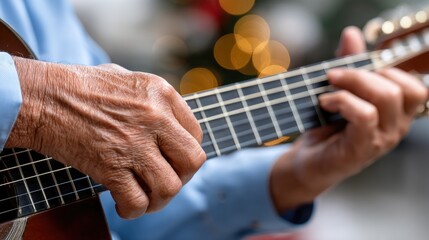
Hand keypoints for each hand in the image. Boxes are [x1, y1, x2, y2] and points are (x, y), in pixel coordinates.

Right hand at [6, 58, 205, 218]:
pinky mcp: (110, 166)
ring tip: (147, 197)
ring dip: (161, 199)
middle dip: (184, 177)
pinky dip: (134, 210)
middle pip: (193, 161)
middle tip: (166, 179)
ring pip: (170, 187)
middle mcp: (155, 118)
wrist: (43, 98)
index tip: (172, 160)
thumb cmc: (82, 86)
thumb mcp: (127, 77)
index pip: (195, 134)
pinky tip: (124, 205)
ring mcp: (134, 143)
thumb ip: (153, 97)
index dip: (185, 153)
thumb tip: (169, 118)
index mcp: (162, 94)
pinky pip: (137, 201)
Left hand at [269, 26, 427, 212]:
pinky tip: (325, 103)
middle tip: (334, 75)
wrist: (307, 161)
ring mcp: (381, 140)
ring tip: (328, 88)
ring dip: (353, 83)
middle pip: (402, 88)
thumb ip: (349, 64)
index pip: (415, 86)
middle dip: (364, 73)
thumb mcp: (339, 90)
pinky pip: (365, 114)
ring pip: (387, 97)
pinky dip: (342, 100)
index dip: (388, 69)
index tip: (356, 67)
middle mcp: (396, 128)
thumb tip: (352, 34)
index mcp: (396, 114)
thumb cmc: (325, 127)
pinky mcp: (362, 148)